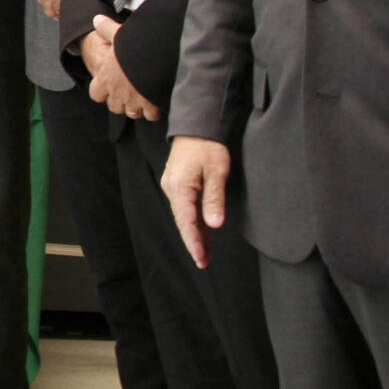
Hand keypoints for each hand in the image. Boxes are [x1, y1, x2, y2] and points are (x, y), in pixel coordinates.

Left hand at [81, 16, 159, 120]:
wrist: (158, 56)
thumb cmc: (135, 47)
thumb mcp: (119, 34)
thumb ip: (107, 29)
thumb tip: (97, 20)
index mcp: (106, 78)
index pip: (96, 94)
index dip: (102, 91)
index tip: (111, 85)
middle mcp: (117, 93)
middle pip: (115, 106)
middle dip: (122, 101)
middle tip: (130, 91)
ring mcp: (134, 102)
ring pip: (132, 112)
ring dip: (137, 107)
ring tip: (144, 95)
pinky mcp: (151, 105)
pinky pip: (151, 115)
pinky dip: (155, 110)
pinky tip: (158, 100)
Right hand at [161, 135, 230, 269]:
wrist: (195, 126)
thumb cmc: (208, 146)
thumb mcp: (217, 171)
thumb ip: (214, 199)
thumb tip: (214, 224)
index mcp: (180, 188)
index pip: (187, 222)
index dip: (195, 243)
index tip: (201, 259)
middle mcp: (172, 189)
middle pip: (182, 222)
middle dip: (194, 243)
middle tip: (204, 262)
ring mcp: (172, 187)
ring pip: (183, 216)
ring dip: (194, 234)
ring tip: (206, 253)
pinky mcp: (177, 184)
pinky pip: (184, 208)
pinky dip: (193, 222)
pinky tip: (202, 231)